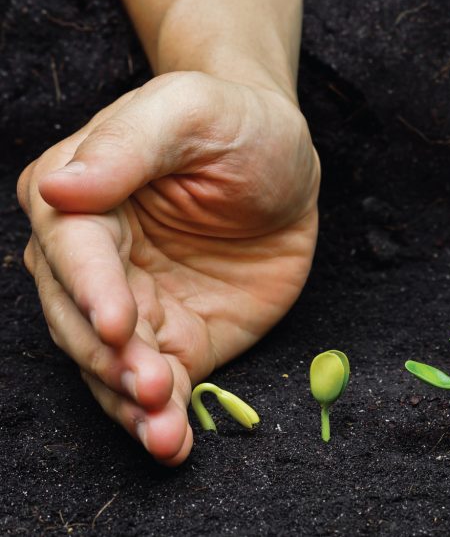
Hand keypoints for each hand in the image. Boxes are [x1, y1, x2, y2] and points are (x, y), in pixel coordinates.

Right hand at [17, 72, 319, 464]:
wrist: (283, 158)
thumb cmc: (233, 120)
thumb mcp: (191, 110)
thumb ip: (130, 145)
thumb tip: (61, 187)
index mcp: (79, 197)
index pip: (73, 251)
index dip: (93, 290)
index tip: (121, 323)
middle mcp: (92, 260)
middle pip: (82, 321)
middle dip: (112, 360)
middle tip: (151, 386)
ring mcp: (134, 306)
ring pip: (112, 366)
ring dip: (133, 404)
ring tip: (163, 432)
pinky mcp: (177, 339)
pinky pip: (160, 386)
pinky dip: (163, 418)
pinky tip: (173, 444)